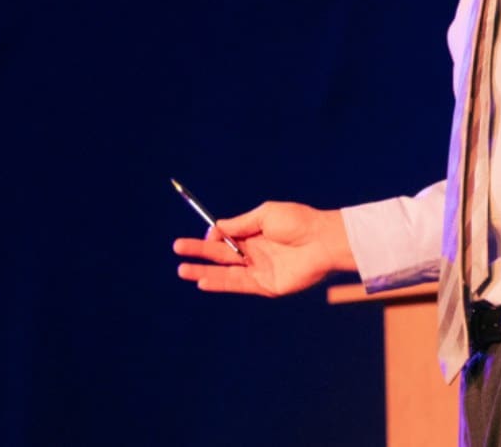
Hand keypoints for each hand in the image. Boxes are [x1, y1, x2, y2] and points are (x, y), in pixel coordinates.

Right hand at [174, 201, 353, 296]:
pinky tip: (202, 280)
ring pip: (226, 272)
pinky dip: (220, 283)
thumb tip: (216, 228)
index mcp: (256, 235)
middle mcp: (256, 253)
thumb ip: (240, 224)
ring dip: (203, 271)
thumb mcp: (265, 215)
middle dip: (199, 252)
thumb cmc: (299, 222)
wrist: (323, 240)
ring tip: (182, 270)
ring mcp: (261, 270)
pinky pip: (239, 285)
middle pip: (221, 255)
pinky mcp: (267, 286)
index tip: (202, 233)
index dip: (212, 236)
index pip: (227, 237)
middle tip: (177, 248)